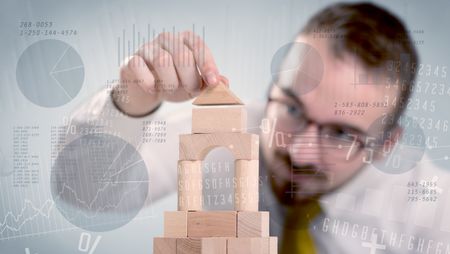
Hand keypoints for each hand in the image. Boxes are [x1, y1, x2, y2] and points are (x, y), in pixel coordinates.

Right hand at [113, 31, 227, 115]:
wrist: (146, 90)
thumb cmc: (175, 82)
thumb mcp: (194, 84)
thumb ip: (209, 83)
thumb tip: (224, 82)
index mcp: (185, 40)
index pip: (199, 47)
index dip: (207, 65)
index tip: (213, 82)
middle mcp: (167, 39)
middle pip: (183, 56)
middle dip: (190, 79)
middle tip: (190, 91)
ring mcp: (148, 47)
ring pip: (163, 61)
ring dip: (170, 82)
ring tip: (170, 90)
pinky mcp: (132, 59)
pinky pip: (140, 67)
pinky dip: (148, 82)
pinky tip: (152, 88)